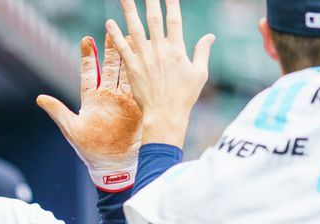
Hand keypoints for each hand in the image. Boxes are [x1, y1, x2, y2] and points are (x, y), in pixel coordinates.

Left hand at [37, 35, 141, 191]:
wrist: (113, 165)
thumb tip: (40, 98)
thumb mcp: (71, 130)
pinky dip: (144, 73)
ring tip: (133, 37)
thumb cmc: (90, 150)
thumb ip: (58, 112)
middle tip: (114, 29)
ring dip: (130, 56)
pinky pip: (142, 87)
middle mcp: (109, 96)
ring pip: (128, 73)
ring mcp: (125, 100)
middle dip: (112, 49)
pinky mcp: (139, 107)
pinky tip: (148, 59)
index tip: (87, 39)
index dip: (89, 57)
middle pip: (111, 67)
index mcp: (91, 99)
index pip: (90, 72)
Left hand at [106, 0, 214, 147]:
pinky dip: (115, 35)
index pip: (174, 19)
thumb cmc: (184, 96)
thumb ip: (202, 52)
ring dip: (129, 11)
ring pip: (135, 29)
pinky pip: (122, 48)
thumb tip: (210, 36)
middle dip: (150, 1)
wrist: (165, 115)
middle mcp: (159, 50)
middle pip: (153, 19)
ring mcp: (144, 58)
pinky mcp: (132, 68)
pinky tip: (109, 22)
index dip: (171, 3)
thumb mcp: (199, 73)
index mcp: (177, 49)